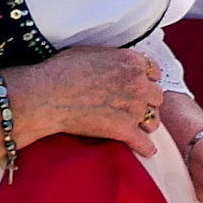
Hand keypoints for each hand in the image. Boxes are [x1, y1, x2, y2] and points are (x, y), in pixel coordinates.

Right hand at [8, 48, 168, 149]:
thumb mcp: (93, 52)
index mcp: (132, 62)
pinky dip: (145, 147)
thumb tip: (115, 65)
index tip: (138, 87)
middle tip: (132, 107)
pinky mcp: (124, 129)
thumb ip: (114, 59)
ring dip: (146, 123)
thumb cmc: (60, 72)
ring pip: (154, 120)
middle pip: (156, 97)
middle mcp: (139, 84)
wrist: (46, 95)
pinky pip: (144, 143)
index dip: (145, 81)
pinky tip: (145, 150)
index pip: (154, 73)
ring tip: (136, 127)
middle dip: (146, 102)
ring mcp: (134, 108)